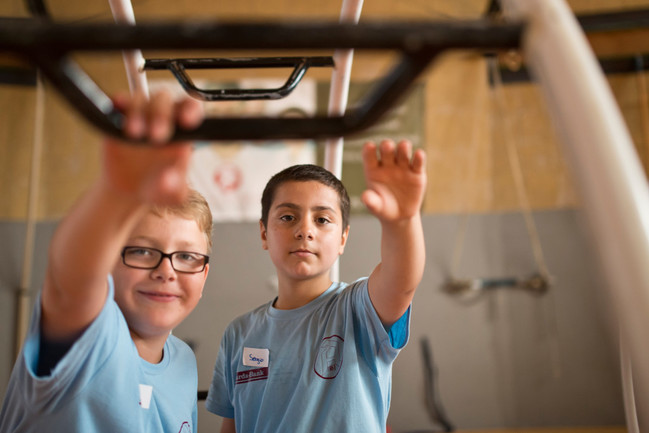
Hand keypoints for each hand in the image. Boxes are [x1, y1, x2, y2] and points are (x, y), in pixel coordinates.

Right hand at [101, 90, 203, 205]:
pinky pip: (119, 103)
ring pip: (141, 99)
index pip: (191, 109)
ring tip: (135, 134)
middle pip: (165, 100)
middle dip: (162, 114)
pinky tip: (119, 109)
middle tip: (157, 137)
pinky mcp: (118, 119)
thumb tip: (167, 181)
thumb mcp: (171, 195)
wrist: (130, 190)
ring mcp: (140, 116)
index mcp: (183, 131)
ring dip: (138, 111)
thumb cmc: (159, 188)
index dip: (190, 110)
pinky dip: (119, 103)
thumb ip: (174, 189)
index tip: (187, 122)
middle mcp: (162, 118)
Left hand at [361, 139, 426, 222]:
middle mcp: (387, 164)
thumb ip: (370, 201)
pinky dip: (419, 157)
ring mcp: (402, 166)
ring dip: (403, 147)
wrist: (400, 216)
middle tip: (387, 146)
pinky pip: (418, 162)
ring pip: (403, 151)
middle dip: (387, 146)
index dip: (369, 150)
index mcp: (373, 169)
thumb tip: (365, 197)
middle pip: (387, 149)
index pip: (369, 155)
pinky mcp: (417, 172)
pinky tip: (419, 155)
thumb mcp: (376, 207)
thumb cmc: (383, 208)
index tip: (369, 146)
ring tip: (404, 147)